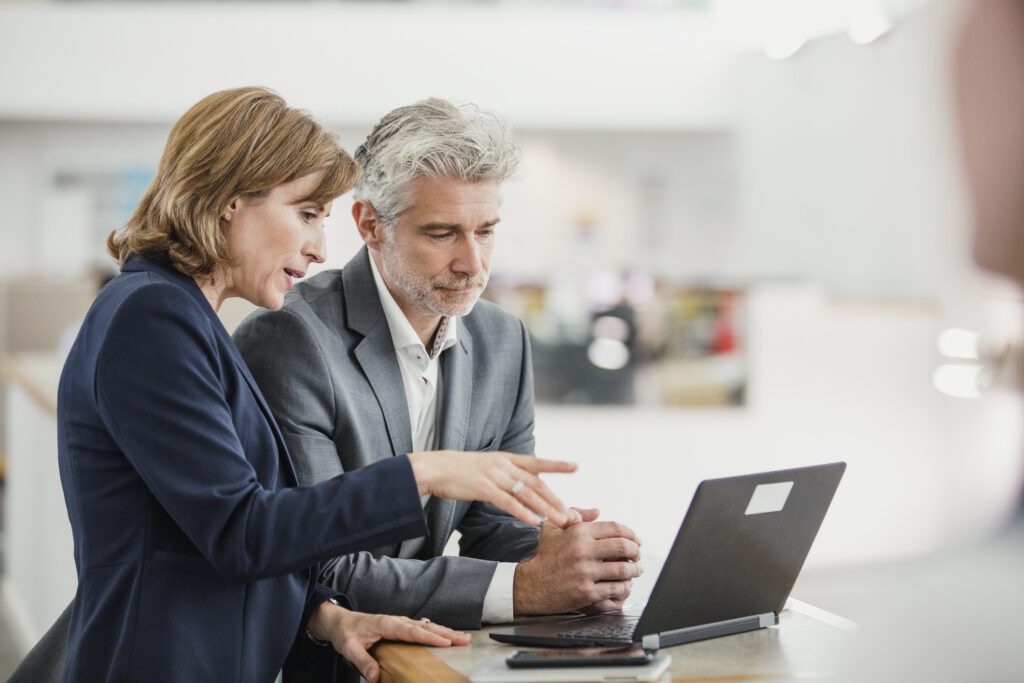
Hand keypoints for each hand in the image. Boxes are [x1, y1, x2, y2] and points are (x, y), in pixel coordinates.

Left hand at [307, 602, 469, 682]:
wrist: (340, 621)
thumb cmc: (345, 632)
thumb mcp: (349, 648)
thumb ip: (363, 662)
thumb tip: (376, 677)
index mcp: (386, 624)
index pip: (412, 631)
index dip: (430, 637)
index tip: (447, 642)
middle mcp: (396, 621)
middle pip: (426, 627)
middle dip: (446, 633)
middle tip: (464, 639)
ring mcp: (400, 622)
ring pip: (427, 626)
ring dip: (445, 631)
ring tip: (462, 638)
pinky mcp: (400, 626)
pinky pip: (422, 628)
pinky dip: (436, 632)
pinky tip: (446, 637)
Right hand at [408, 450, 575, 526]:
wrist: (433, 468)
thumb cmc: (457, 471)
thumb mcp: (485, 466)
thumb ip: (502, 472)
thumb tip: (517, 482)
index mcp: (505, 458)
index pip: (536, 462)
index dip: (556, 464)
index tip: (575, 466)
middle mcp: (504, 465)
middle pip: (536, 483)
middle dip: (555, 499)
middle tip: (572, 513)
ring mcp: (494, 476)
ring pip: (527, 494)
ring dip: (546, 509)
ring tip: (561, 521)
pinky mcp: (484, 487)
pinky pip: (508, 502)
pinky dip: (523, 512)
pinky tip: (534, 522)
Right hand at [513, 516, 642, 615]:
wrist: (530, 584)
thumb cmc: (543, 555)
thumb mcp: (553, 527)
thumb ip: (574, 513)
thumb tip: (598, 511)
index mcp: (578, 532)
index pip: (615, 528)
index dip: (631, 533)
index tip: (636, 540)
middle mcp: (583, 550)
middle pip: (623, 547)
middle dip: (636, 551)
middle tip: (638, 554)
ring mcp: (585, 572)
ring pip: (623, 569)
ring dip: (635, 569)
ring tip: (637, 569)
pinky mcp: (587, 592)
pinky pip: (615, 588)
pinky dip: (625, 586)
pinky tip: (626, 584)